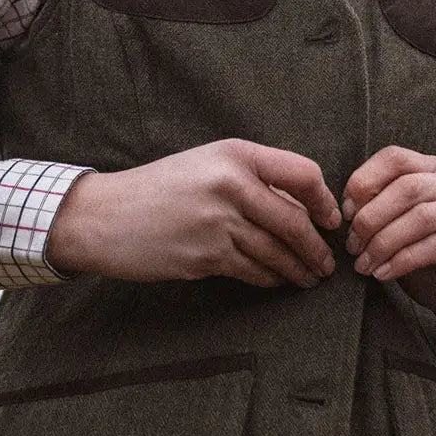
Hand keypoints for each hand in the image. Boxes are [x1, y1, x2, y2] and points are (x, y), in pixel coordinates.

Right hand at [46, 139, 340, 288]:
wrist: (105, 216)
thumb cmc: (159, 188)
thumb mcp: (206, 163)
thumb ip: (251, 178)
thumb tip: (301, 209)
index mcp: (234, 154)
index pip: (302, 173)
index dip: (324, 200)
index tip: (330, 219)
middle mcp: (230, 184)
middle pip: (294, 221)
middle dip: (317, 249)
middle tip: (327, 264)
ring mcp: (217, 222)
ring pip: (276, 252)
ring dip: (299, 270)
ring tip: (310, 278)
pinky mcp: (205, 256)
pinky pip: (253, 271)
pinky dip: (270, 279)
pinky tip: (277, 281)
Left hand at [342, 146, 435, 338]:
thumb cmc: (430, 259)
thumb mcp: (400, 226)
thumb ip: (380, 208)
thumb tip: (347, 207)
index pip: (395, 158)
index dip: (364, 181)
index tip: (346, 212)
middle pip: (408, 187)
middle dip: (372, 217)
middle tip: (351, 245)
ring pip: (421, 217)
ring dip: (384, 242)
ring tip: (363, 264)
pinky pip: (435, 246)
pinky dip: (402, 260)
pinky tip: (383, 274)